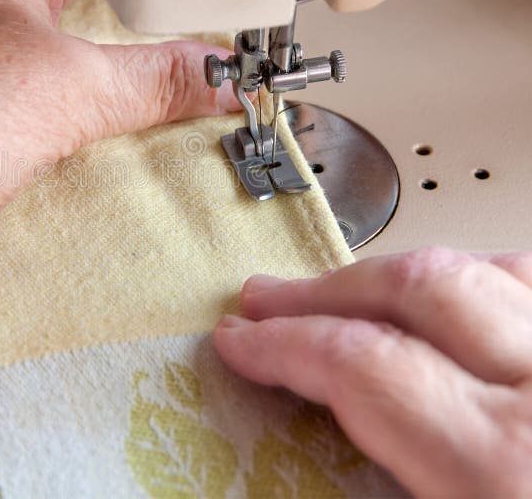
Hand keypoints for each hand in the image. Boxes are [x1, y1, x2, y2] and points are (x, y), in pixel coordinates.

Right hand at [214, 247, 531, 497]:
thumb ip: (365, 485)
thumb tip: (292, 449)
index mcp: (499, 464)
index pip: (362, 363)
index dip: (286, 342)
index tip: (244, 340)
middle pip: (420, 288)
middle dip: (326, 289)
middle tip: (271, 298)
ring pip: (487, 267)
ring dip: (402, 274)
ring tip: (349, 288)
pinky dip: (478, 281)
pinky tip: (449, 301)